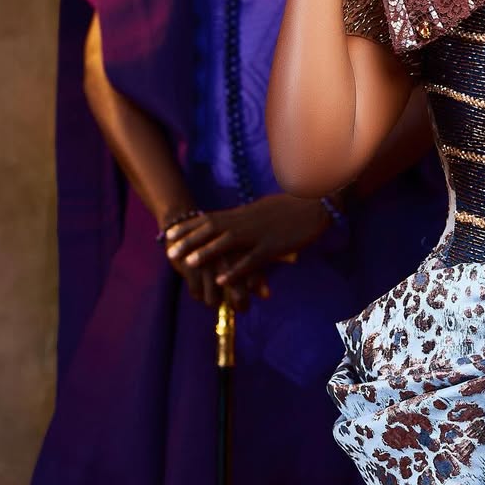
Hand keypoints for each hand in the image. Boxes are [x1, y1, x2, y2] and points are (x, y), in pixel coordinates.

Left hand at [164, 195, 330, 303]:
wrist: (316, 203)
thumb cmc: (291, 206)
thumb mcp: (262, 209)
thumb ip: (245, 217)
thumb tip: (232, 221)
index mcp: (242, 213)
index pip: (208, 218)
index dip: (187, 227)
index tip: (168, 233)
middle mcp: (245, 222)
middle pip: (211, 230)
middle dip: (189, 240)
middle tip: (169, 251)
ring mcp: (258, 235)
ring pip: (227, 243)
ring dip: (206, 252)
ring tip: (188, 263)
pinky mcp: (272, 247)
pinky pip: (250, 260)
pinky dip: (234, 270)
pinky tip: (222, 281)